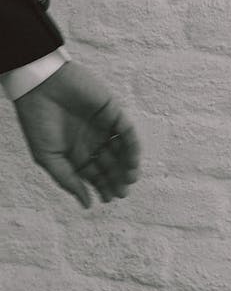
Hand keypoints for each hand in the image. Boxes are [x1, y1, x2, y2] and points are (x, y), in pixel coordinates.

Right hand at [14, 61, 140, 207]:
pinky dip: (132, 146)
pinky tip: (133, 160)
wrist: (40, 86)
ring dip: (128, 164)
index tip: (109, 199)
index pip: (95, 174)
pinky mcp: (113, 112)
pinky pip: (127, 131)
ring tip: (129, 178)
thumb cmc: (38, 120)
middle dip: (118, 179)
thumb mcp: (48, 157)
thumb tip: (87, 204)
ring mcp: (104, 127)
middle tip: (123, 192)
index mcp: (77, 152)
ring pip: (122, 149)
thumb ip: (68, 180)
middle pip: (111, 164)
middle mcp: (93, 141)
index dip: (103, 187)